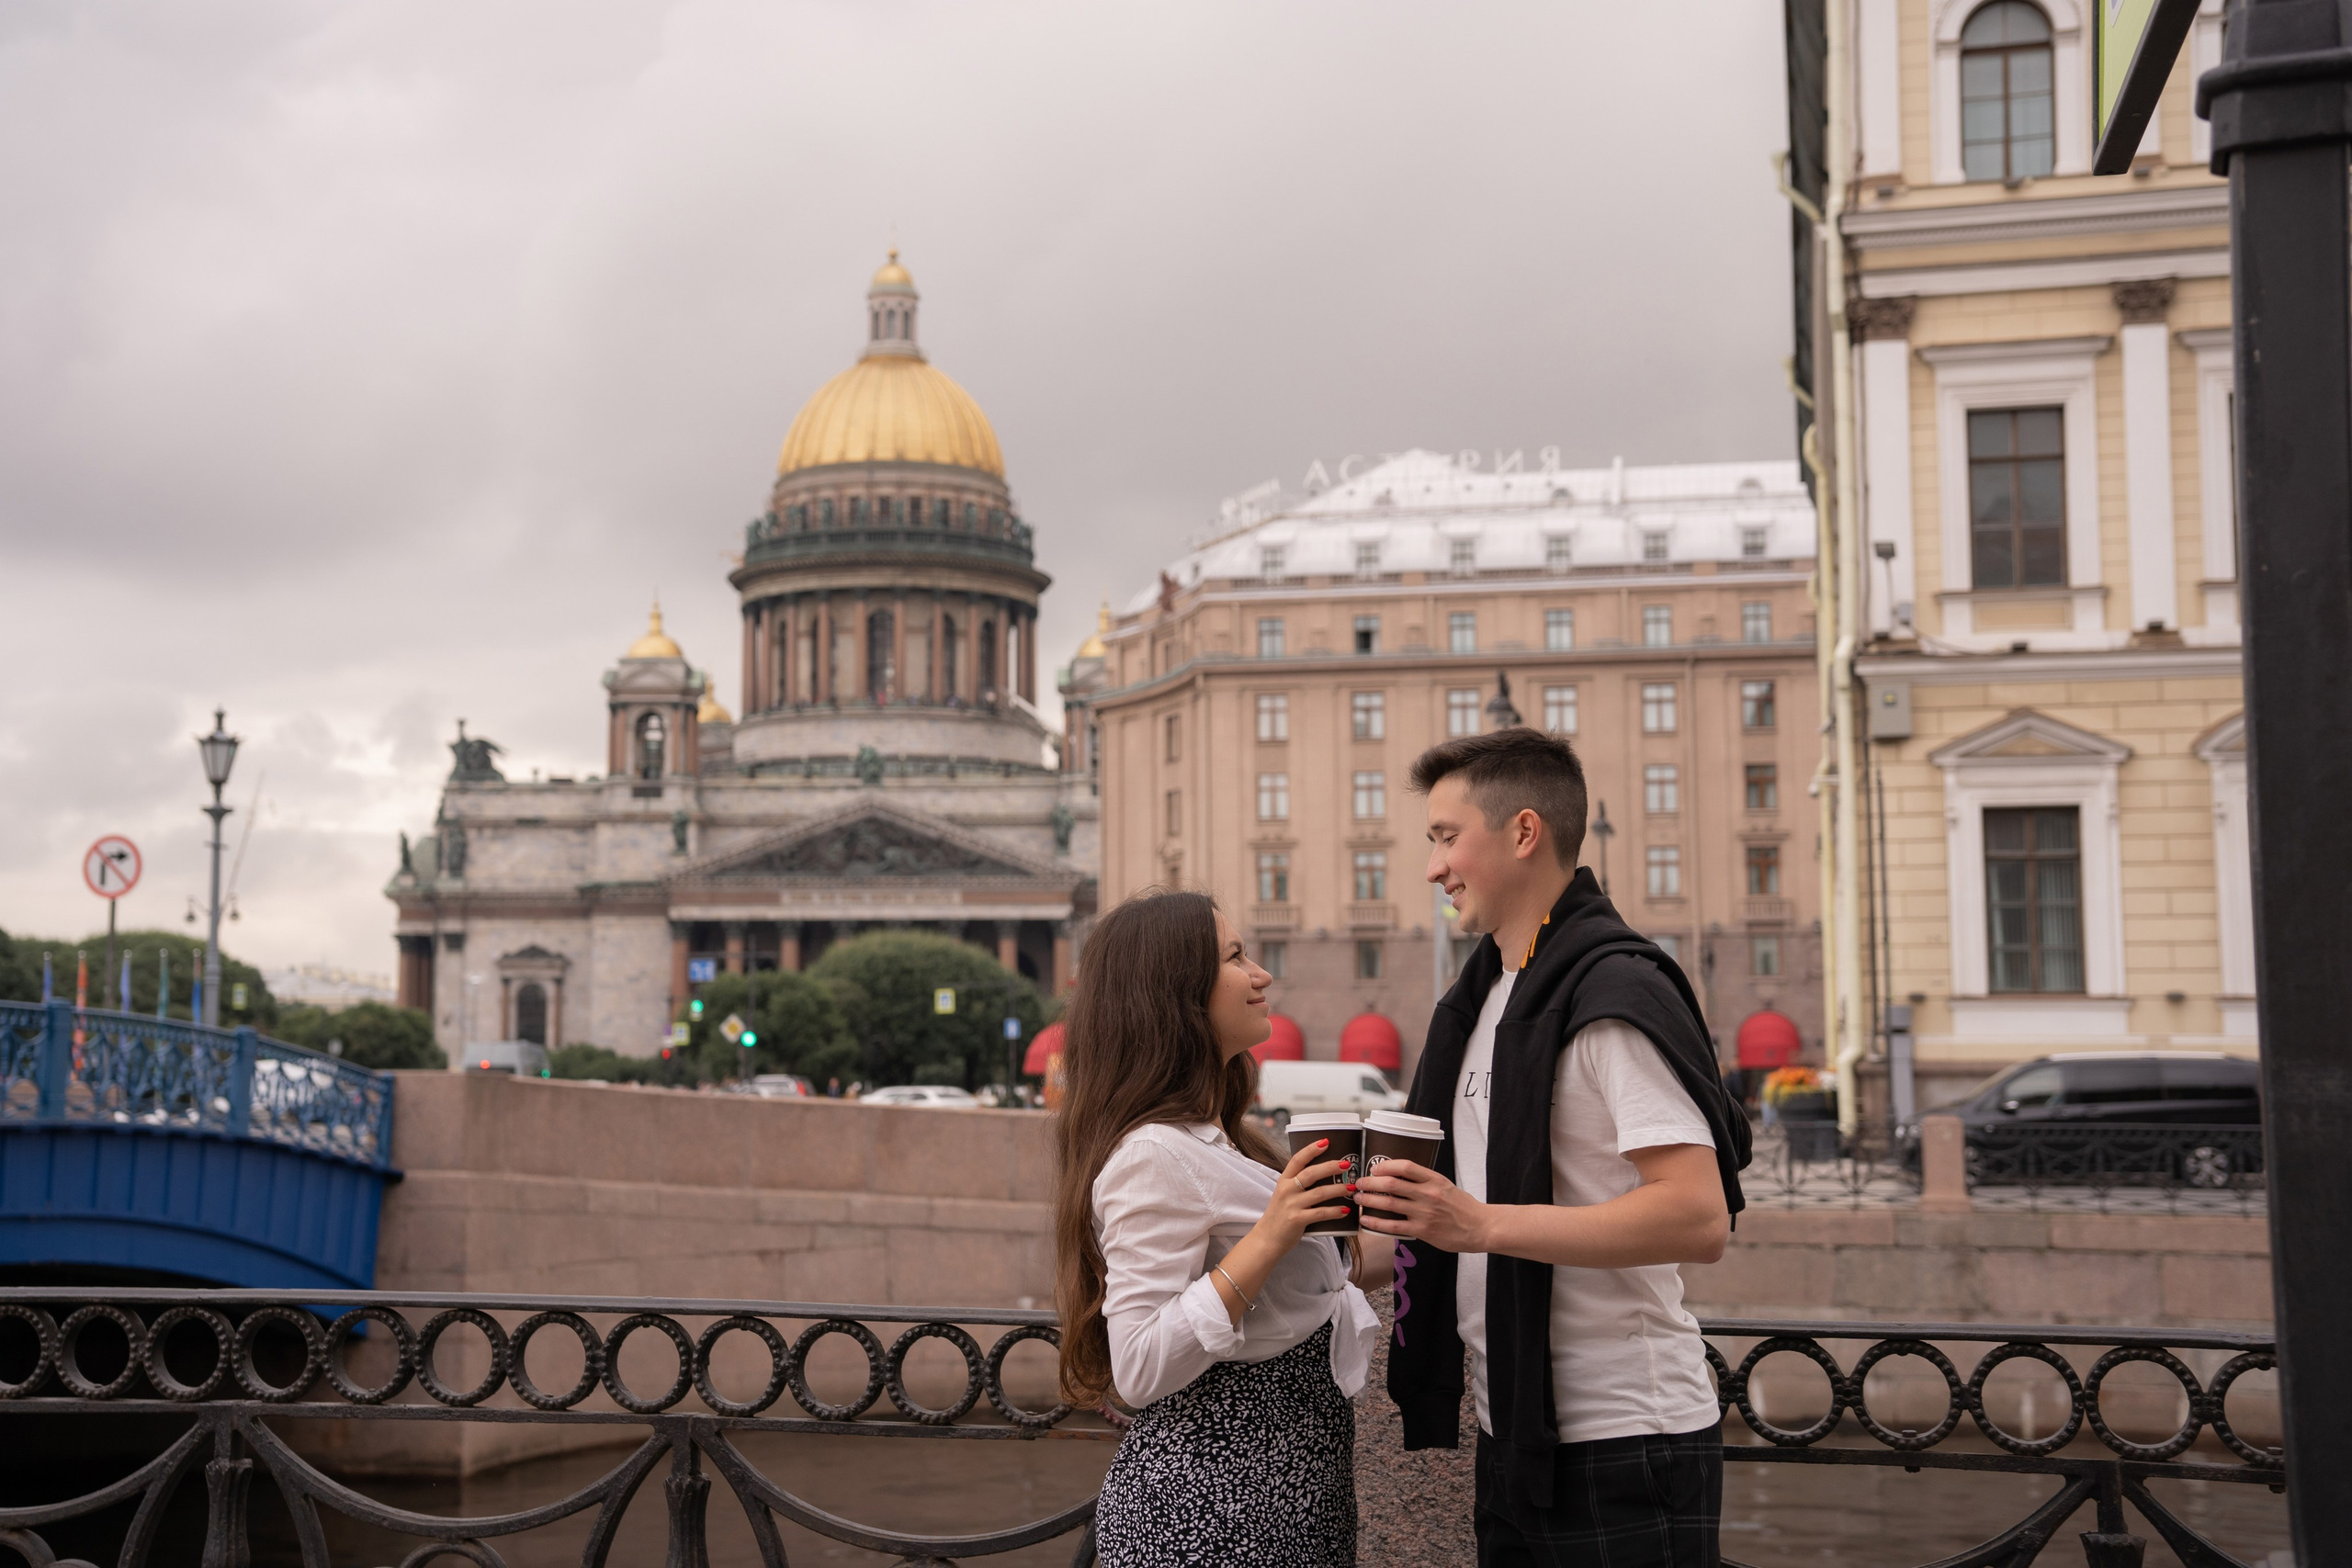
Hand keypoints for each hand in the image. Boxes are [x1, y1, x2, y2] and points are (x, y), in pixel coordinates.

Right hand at [1249, 1139, 1355, 1252]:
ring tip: (1351, 1188)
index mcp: (1284, 1180)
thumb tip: (1325, 1172)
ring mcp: (1291, 1204)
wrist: (1267, 1238)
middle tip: (1347, 1165)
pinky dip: (1335, 1211)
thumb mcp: (1285, 1193)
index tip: (1326, 1141)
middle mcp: (1287, 1189)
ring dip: (1338, 1189)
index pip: (1297, 1159)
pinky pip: (1321, 1213)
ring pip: (1320, 1193)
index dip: (1311, 1149)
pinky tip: (1346, 1210)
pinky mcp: (1297, 1219)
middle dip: (1330, 1167)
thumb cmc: (1280, 1214)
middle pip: (1311, 1173)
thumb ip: (1299, 1183)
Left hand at [1355, 1159, 1488, 1251]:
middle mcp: (1428, 1194)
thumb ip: (1425, 1181)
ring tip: (1358, 1199)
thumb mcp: (1445, 1185)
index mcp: (1434, 1179)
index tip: (1374, 1168)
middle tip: (1359, 1183)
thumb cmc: (1462, 1206)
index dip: (1386, 1165)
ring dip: (1369, 1200)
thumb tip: (1398, 1177)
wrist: (1480, 1227)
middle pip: (1392, 1184)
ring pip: (1389, 1204)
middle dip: (1370, 1183)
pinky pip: (1393, 1226)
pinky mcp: (1422, 1231)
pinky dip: (1376, 1223)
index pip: (1406, 1166)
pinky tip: (1366, 1220)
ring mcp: (1424, 1213)